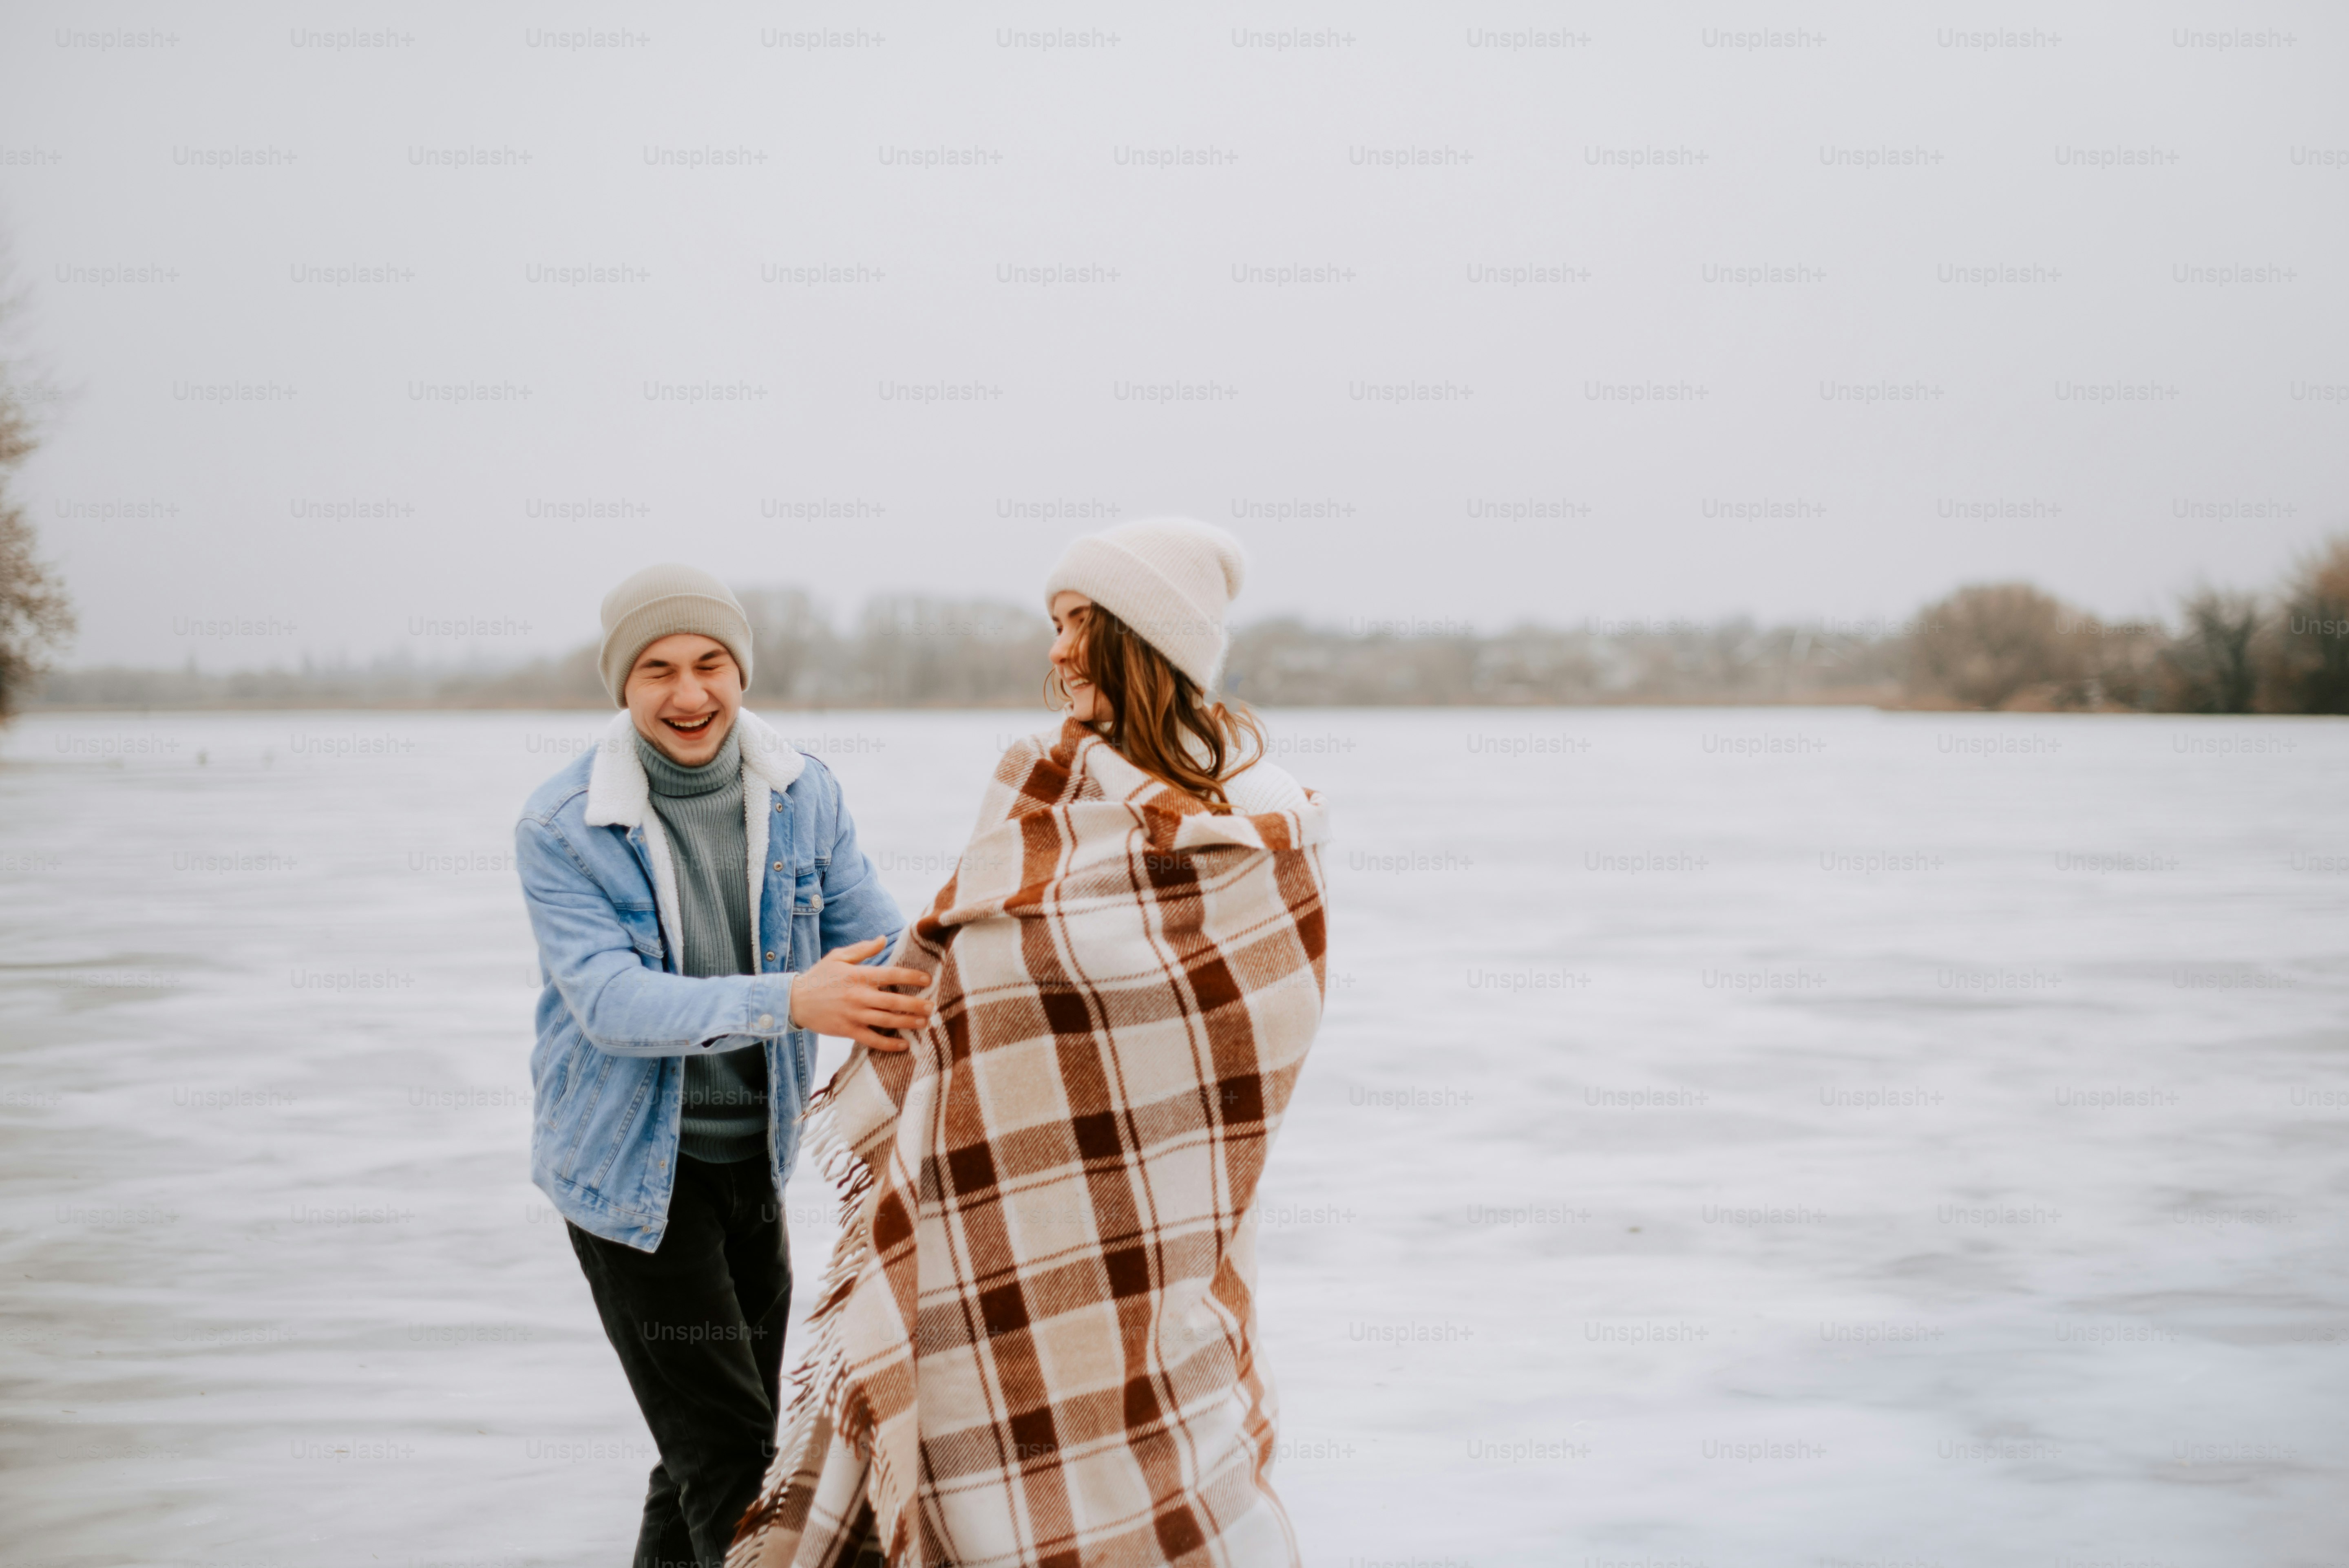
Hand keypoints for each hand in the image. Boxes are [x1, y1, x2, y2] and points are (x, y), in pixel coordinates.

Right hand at [786, 935, 932, 1051]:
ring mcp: (854, 1015)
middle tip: (932, 1006)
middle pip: (894, 1001)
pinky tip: (904, 1045)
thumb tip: (883, 938)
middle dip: (916, 1004)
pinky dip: (889, 1044)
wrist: (795, 1000)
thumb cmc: (819, 976)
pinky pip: (873, 1040)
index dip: (912, 976)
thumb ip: (863, 949)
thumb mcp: (838, 957)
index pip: (892, 975)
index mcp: (859, 975)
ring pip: (887, 1021)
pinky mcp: (848, 1030)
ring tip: (924, 1022)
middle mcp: (859, 996)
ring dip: (908, 1022)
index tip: (928, 979)